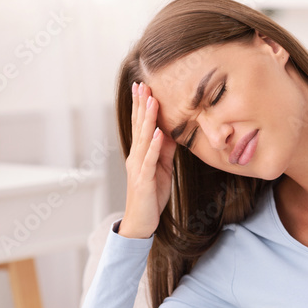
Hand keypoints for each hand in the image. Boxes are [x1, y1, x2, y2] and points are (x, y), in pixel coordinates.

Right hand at [119, 81, 177, 238]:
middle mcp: (136, 157)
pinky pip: (150, 161)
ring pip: (144, 140)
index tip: (143, 87)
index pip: (140, 126)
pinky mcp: (144, 180)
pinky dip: (155, 147)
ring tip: (152, 102)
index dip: (141, 106)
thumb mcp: (162, 168)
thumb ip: (164, 150)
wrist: (142, 221)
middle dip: (141, 106)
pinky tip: (159, 134)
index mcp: (140, 153)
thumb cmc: (151, 195)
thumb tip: (171, 132)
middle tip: (142, 85)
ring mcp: (138, 168)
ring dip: (148, 120)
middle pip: (139, 127)